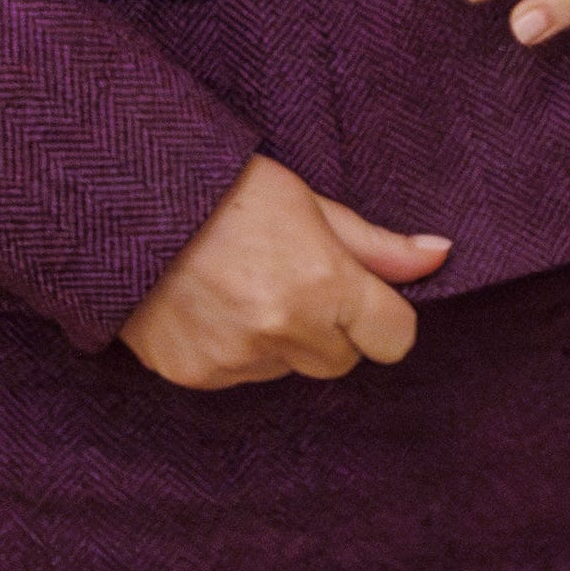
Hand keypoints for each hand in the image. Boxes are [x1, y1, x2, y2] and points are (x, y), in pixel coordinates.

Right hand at [120, 153, 445, 388]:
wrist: (128, 205)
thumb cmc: (226, 192)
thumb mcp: (311, 204)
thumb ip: (377, 246)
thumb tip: (441, 257)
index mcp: (324, 285)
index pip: (394, 338)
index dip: (382, 316)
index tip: (362, 295)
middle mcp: (283, 331)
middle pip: (341, 360)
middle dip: (330, 329)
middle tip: (292, 279)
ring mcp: (236, 359)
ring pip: (289, 370)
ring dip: (281, 342)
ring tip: (244, 285)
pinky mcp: (195, 376)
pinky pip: (240, 378)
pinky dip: (236, 352)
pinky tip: (213, 305)